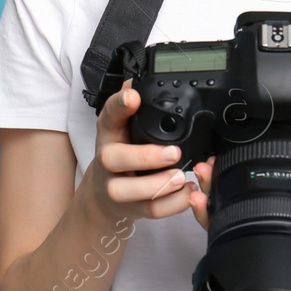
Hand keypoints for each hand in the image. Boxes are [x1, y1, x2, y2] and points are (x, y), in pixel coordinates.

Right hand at [83, 82, 193, 223]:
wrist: (103, 195)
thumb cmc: (120, 153)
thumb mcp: (121, 126)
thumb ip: (130, 103)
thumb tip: (138, 79)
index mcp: (109, 132)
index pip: (109, 115)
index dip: (120, 105)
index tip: (134, 97)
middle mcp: (107, 159)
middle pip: (114, 159)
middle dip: (145, 157)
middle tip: (173, 152)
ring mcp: (116, 187)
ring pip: (129, 190)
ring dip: (158, 185)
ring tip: (182, 177)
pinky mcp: (131, 209)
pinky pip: (150, 211)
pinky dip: (171, 205)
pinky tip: (186, 193)